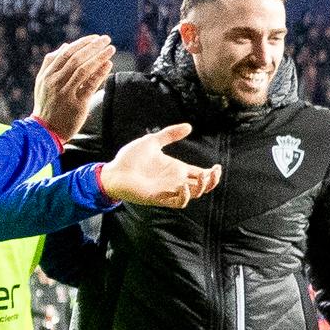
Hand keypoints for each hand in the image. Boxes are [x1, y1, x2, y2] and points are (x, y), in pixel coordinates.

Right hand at [31, 36, 111, 140]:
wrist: (46, 130)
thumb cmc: (47, 104)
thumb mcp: (43, 82)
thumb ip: (52, 63)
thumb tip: (66, 45)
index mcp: (47, 75)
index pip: (65, 53)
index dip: (82, 44)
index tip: (95, 38)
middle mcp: (54, 82)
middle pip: (75, 59)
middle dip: (92, 47)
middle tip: (106, 39)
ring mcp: (65, 92)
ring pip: (83, 70)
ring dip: (98, 57)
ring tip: (110, 49)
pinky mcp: (76, 104)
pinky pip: (89, 85)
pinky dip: (99, 73)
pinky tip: (108, 64)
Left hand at [96, 123, 219, 210]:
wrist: (113, 171)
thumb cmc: (130, 158)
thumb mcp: (151, 141)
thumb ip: (169, 134)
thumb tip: (189, 126)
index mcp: (176, 169)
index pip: (200, 174)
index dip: (212, 173)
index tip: (217, 166)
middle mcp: (176, 181)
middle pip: (202, 186)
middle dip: (212, 181)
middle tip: (213, 172)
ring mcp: (169, 190)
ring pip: (194, 195)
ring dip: (202, 188)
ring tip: (203, 177)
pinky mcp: (160, 198)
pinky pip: (178, 202)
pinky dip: (185, 196)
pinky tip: (184, 185)